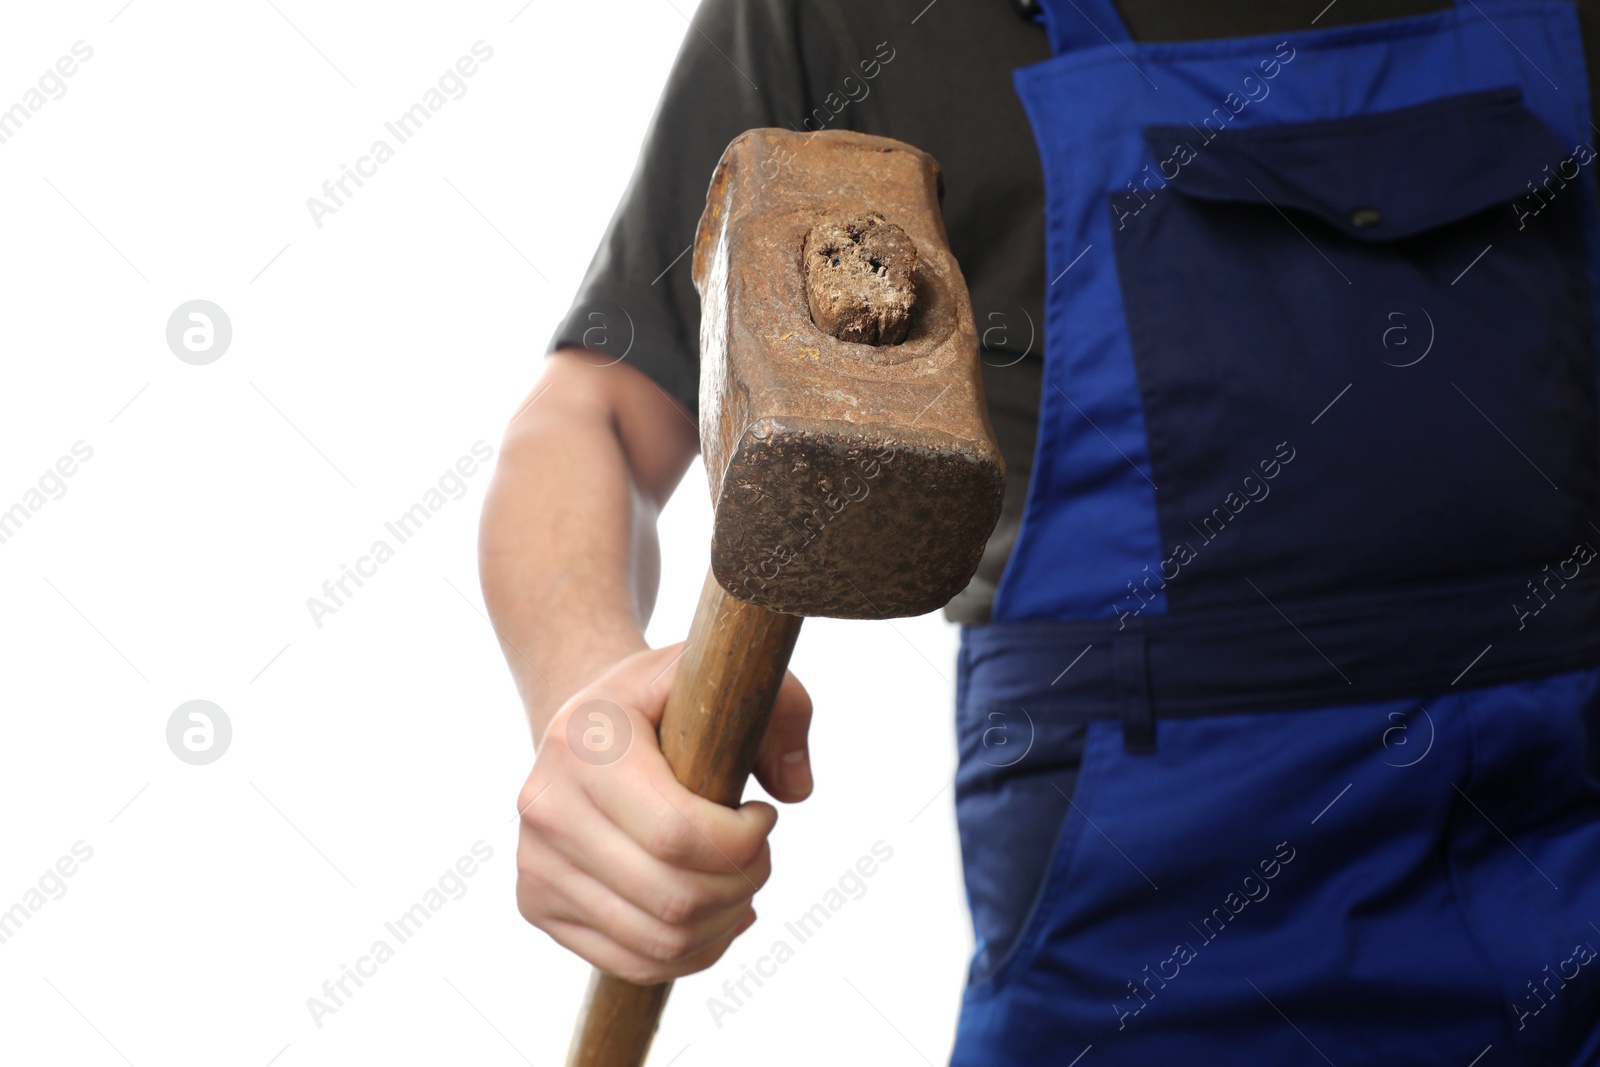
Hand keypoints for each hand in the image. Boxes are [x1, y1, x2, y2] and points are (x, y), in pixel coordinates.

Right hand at [515, 644, 812, 983]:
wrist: (584, 728)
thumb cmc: (662, 703)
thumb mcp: (720, 675)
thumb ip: (783, 706)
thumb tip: (797, 790)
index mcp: (585, 741)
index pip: (677, 833)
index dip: (742, 842)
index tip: (764, 815)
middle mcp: (547, 806)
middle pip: (673, 897)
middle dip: (743, 883)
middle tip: (758, 853)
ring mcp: (535, 862)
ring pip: (659, 940)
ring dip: (723, 920)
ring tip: (739, 880)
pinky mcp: (537, 905)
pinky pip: (634, 963)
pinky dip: (693, 951)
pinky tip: (716, 914)